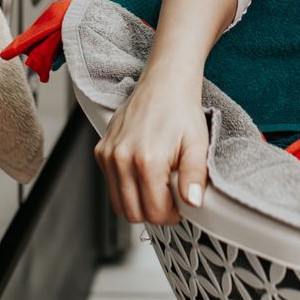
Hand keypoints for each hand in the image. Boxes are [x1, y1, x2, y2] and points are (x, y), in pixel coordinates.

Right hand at [93, 61, 209, 226]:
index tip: (181, 205)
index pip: (154, 213)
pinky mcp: (100, 151)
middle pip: (133, 214)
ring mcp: (107, 156)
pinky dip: (126, 188)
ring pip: (119, 204)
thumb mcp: (198, 144)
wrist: (163, 83)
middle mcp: (121, 160)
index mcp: (147, 161)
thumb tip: (192, 203)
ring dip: (139, 203)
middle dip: (154, 212)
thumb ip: (195, 176)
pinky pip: (111, 185)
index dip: (171, 215)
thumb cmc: (181, 111)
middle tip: (171, 197)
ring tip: (158, 185)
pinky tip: (144, 173)